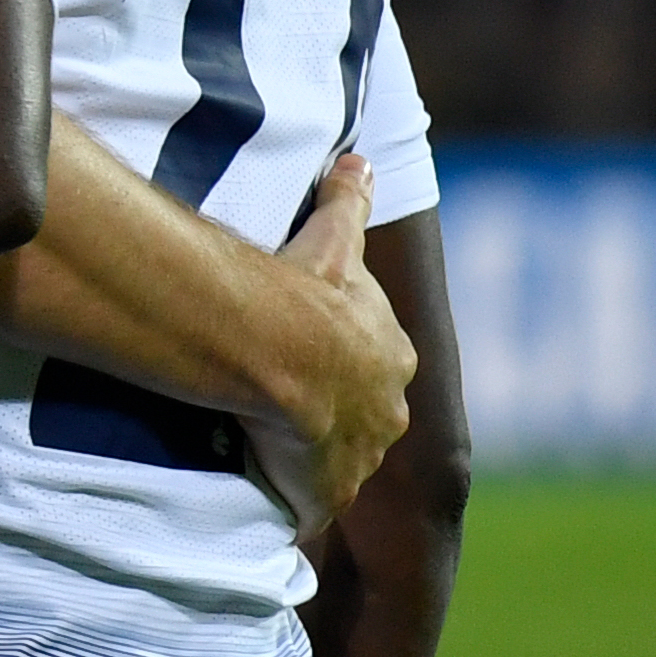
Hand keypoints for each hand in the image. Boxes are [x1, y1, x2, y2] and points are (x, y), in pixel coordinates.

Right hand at [244, 155, 413, 539]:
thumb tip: (363, 158)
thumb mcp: (335, 239)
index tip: (310, 354)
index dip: (343, 358)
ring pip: (338, 459)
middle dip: (335, 414)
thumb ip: (349, 200)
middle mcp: (388, 414)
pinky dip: (290, 492)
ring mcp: (358, 458)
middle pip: (365, 417)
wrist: (280, 352)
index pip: (375, 362)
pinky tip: (262, 481)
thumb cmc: (307, 292)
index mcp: (393, 357)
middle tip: (288, 401)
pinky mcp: (324, 493)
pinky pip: (308, 498)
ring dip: (310, 455)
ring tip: (266, 441)